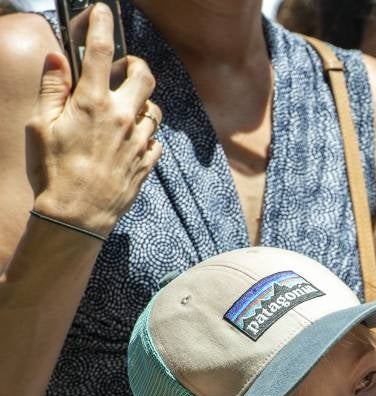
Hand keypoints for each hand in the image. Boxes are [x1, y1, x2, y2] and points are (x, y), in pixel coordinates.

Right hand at [26, 2, 160, 236]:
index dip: (102, 24)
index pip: (99, 50)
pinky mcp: (147, 162)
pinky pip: (155, 140)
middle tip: (123, 67)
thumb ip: (51, 89)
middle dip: (136, 65)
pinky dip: (146, 135)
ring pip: (154, 109)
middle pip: (144, 76)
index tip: (103, 11)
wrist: (77, 216)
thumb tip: (56, 59)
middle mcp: (122, 117)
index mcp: (91, 103)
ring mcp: (138, 140)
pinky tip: (130, 140)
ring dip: (141, 103)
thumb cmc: (52, 171)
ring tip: (124, 108)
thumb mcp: (39, 126)